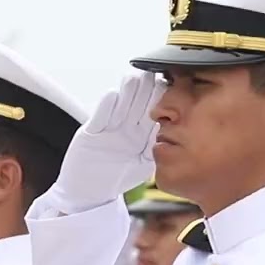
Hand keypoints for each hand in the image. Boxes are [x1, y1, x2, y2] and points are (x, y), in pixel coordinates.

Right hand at [51, 71, 163, 211]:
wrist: (88, 190)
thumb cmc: (116, 177)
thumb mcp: (142, 165)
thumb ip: (156, 151)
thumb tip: (176, 139)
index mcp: (140, 133)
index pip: (152, 112)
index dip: (160, 99)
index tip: (170, 86)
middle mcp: (125, 128)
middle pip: (136, 104)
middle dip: (144, 89)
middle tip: (152, 73)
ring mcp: (108, 129)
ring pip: (119, 107)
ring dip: (126, 93)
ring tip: (133, 79)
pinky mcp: (91, 133)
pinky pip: (100, 119)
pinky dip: (105, 108)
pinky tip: (112, 96)